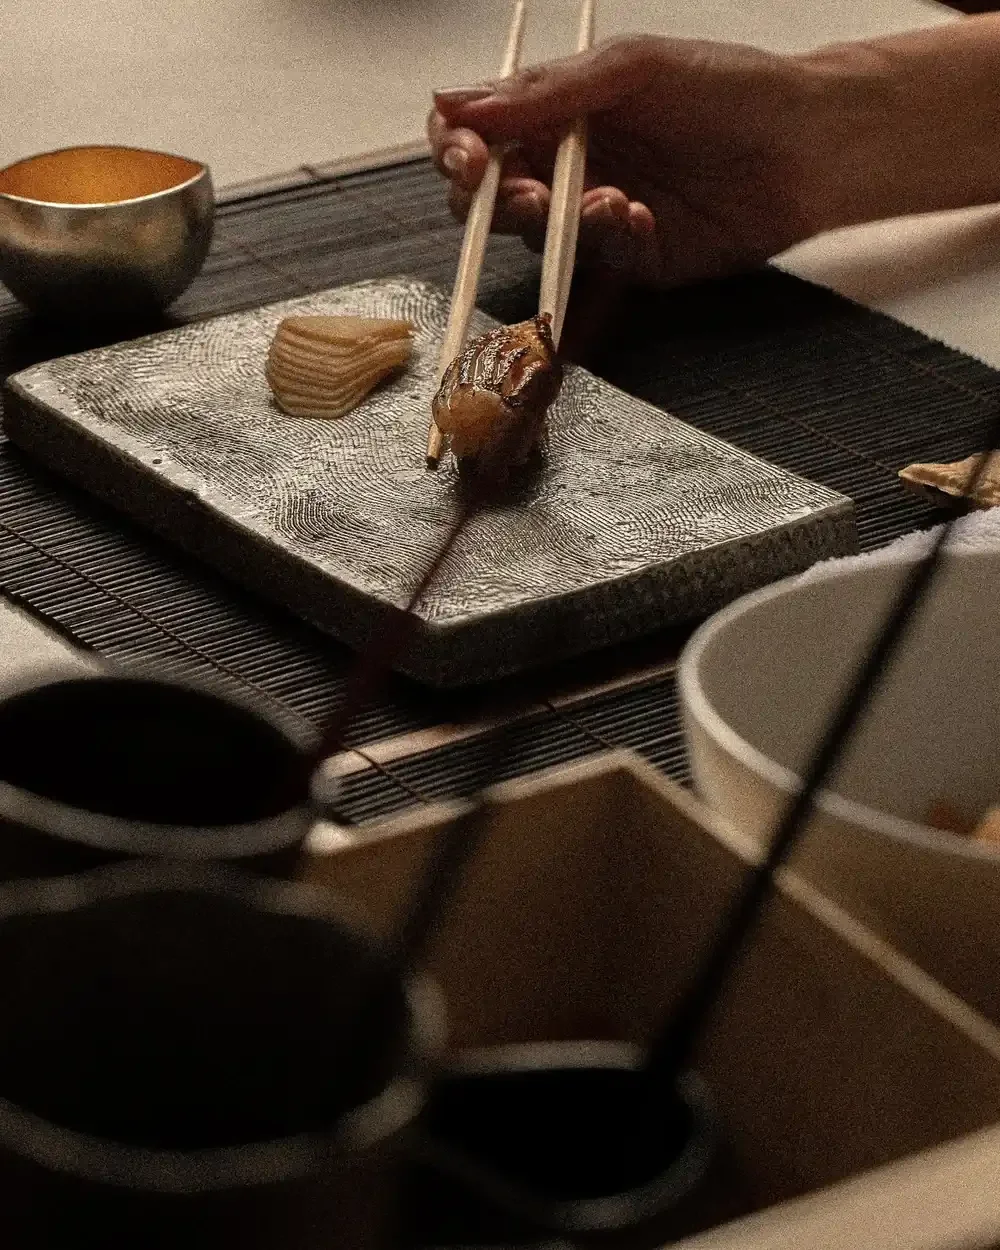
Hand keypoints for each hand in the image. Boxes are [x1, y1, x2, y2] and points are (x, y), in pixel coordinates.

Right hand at [428, 35, 826, 288]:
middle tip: (527, 195)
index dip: (455, 150)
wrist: (806, 146)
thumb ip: (544, 91)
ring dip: (559, 223)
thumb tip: (452, 102)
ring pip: (535, 239)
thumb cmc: (727, 89)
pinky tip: (643, 217)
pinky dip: (609, 242)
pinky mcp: (628, 263)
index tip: (468, 158)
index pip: (475, 134)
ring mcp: (593, 219)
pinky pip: (593, 265)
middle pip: (489, 199)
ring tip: (612, 199)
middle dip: (496, 201)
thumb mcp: (630, 69)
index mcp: (555, 112)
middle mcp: (564, 167)